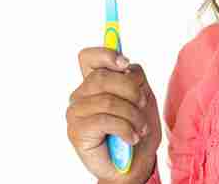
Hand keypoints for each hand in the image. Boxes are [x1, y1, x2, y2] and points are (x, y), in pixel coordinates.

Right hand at [67, 47, 160, 181]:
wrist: (134, 164)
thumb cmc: (137, 129)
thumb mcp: (142, 97)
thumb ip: (132, 77)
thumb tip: (125, 67)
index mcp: (94, 83)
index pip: (88, 57)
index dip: (106, 54)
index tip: (125, 64)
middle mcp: (81, 95)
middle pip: (103, 77)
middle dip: (131, 90)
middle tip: (142, 104)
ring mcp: (76, 112)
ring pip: (108, 100)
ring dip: (133, 115)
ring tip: (140, 128)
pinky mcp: (77, 131)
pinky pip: (106, 120)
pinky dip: (126, 129)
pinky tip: (132, 137)